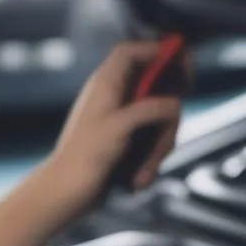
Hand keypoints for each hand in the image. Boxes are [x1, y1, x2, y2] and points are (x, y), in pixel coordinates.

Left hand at [38, 41, 183, 215]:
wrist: (65, 195)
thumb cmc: (85, 156)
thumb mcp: (121, 125)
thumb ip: (152, 108)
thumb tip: (175, 106)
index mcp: (106, 84)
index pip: (131, 52)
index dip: (155, 50)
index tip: (180, 61)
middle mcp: (113, 99)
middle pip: (155, 89)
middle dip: (167, 114)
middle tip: (171, 127)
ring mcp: (120, 122)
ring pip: (157, 121)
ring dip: (158, 148)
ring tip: (145, 171)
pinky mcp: (123, 145)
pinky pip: (149, 144)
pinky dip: (149, 161)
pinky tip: (139, 179)